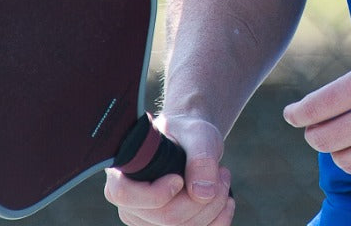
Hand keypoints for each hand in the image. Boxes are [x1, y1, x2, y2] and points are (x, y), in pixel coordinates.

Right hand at [104, 115, 233, 225]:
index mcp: (124, 174)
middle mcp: (130, 205)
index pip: (125, 195)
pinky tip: (226, 202)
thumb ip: (200, 158)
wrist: (193, 144)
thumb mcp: (198, 134)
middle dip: (204, 197)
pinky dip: (217, 221)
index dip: (156, 193)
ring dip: (214, 207)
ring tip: (223, 178)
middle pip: (167, 217)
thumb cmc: (188, 134)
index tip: (180, 178)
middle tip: (222, 172)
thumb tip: (203, 193)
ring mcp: (146, 223)